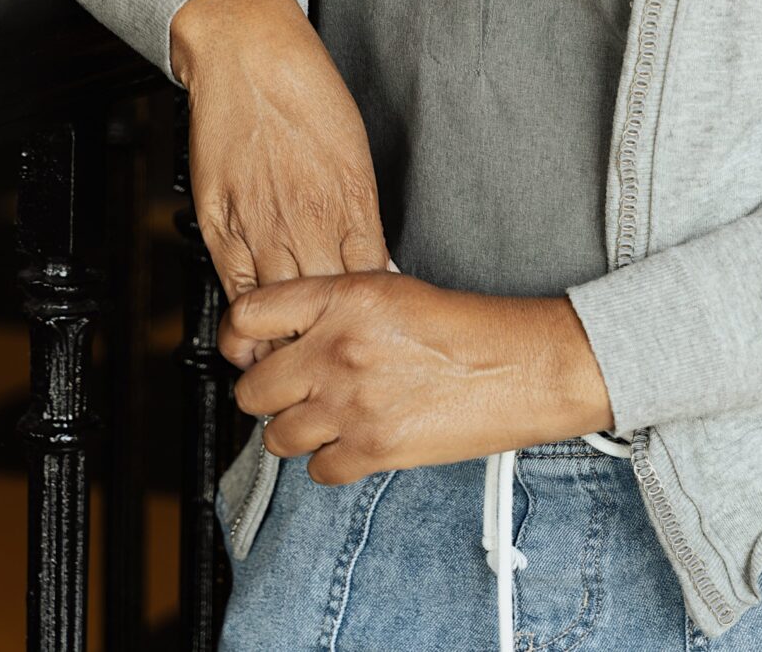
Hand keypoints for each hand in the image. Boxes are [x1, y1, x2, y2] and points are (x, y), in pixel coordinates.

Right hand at [170, 0, 389, 360]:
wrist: (247, 51)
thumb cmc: (304, 90)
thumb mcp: (353, 149)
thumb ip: (361, 211)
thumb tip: (377, 260)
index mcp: (351, 199)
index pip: (370, 281)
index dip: (371, 317)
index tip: (376, 338)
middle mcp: (308, 218)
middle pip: (326, 305)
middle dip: (334, 340)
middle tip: (338, 368)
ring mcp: (261, 223)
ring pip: (280, 307)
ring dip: (288, 342)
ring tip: (296, 368)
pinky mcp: (219, 223)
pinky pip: (236, 288)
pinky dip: (247, 317)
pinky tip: (255, 334)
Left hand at [218, 270, 615, 484]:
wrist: (520, 366)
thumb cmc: (466, 328)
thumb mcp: (391, 290)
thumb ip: (332, 307)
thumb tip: (282, 334)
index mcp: (343, 298)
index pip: (248, 317)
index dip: (240, 339)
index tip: (249, 350)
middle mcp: (339, 348)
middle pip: (252, 389)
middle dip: (267, 395)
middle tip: (292, 392)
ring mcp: (352, 402)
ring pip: (276, 437)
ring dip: (296, 432)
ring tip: (327, 418)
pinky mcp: (373, 449)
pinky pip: (317, 472)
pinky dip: (331, 463)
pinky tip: (355, 442)